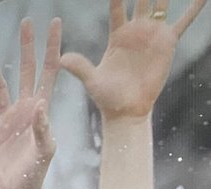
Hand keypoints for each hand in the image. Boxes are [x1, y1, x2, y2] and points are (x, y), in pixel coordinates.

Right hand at [0, 18, 61, 188]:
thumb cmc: (34, 177)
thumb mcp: (44, 152)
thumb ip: (43, 128)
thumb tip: (40, 104)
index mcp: (39, 111)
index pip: (48, 72)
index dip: (51, 48)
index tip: (53, 24)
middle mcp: (24, 112)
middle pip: (25, 73)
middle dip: (26, 48)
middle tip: (26, 23)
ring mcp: (7, 124)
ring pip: (0, 92)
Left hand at [61, 0, 205, 120]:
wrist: (127, 111)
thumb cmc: (108, 98)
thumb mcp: (92, 81)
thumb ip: (79, 67)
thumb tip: (61, 59)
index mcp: (117, 35)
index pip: (116, 6)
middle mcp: (136, 30)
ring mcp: (153, 34)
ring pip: (161, 3)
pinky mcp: (167, 42)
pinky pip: (183, 21)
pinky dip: (194, 8)